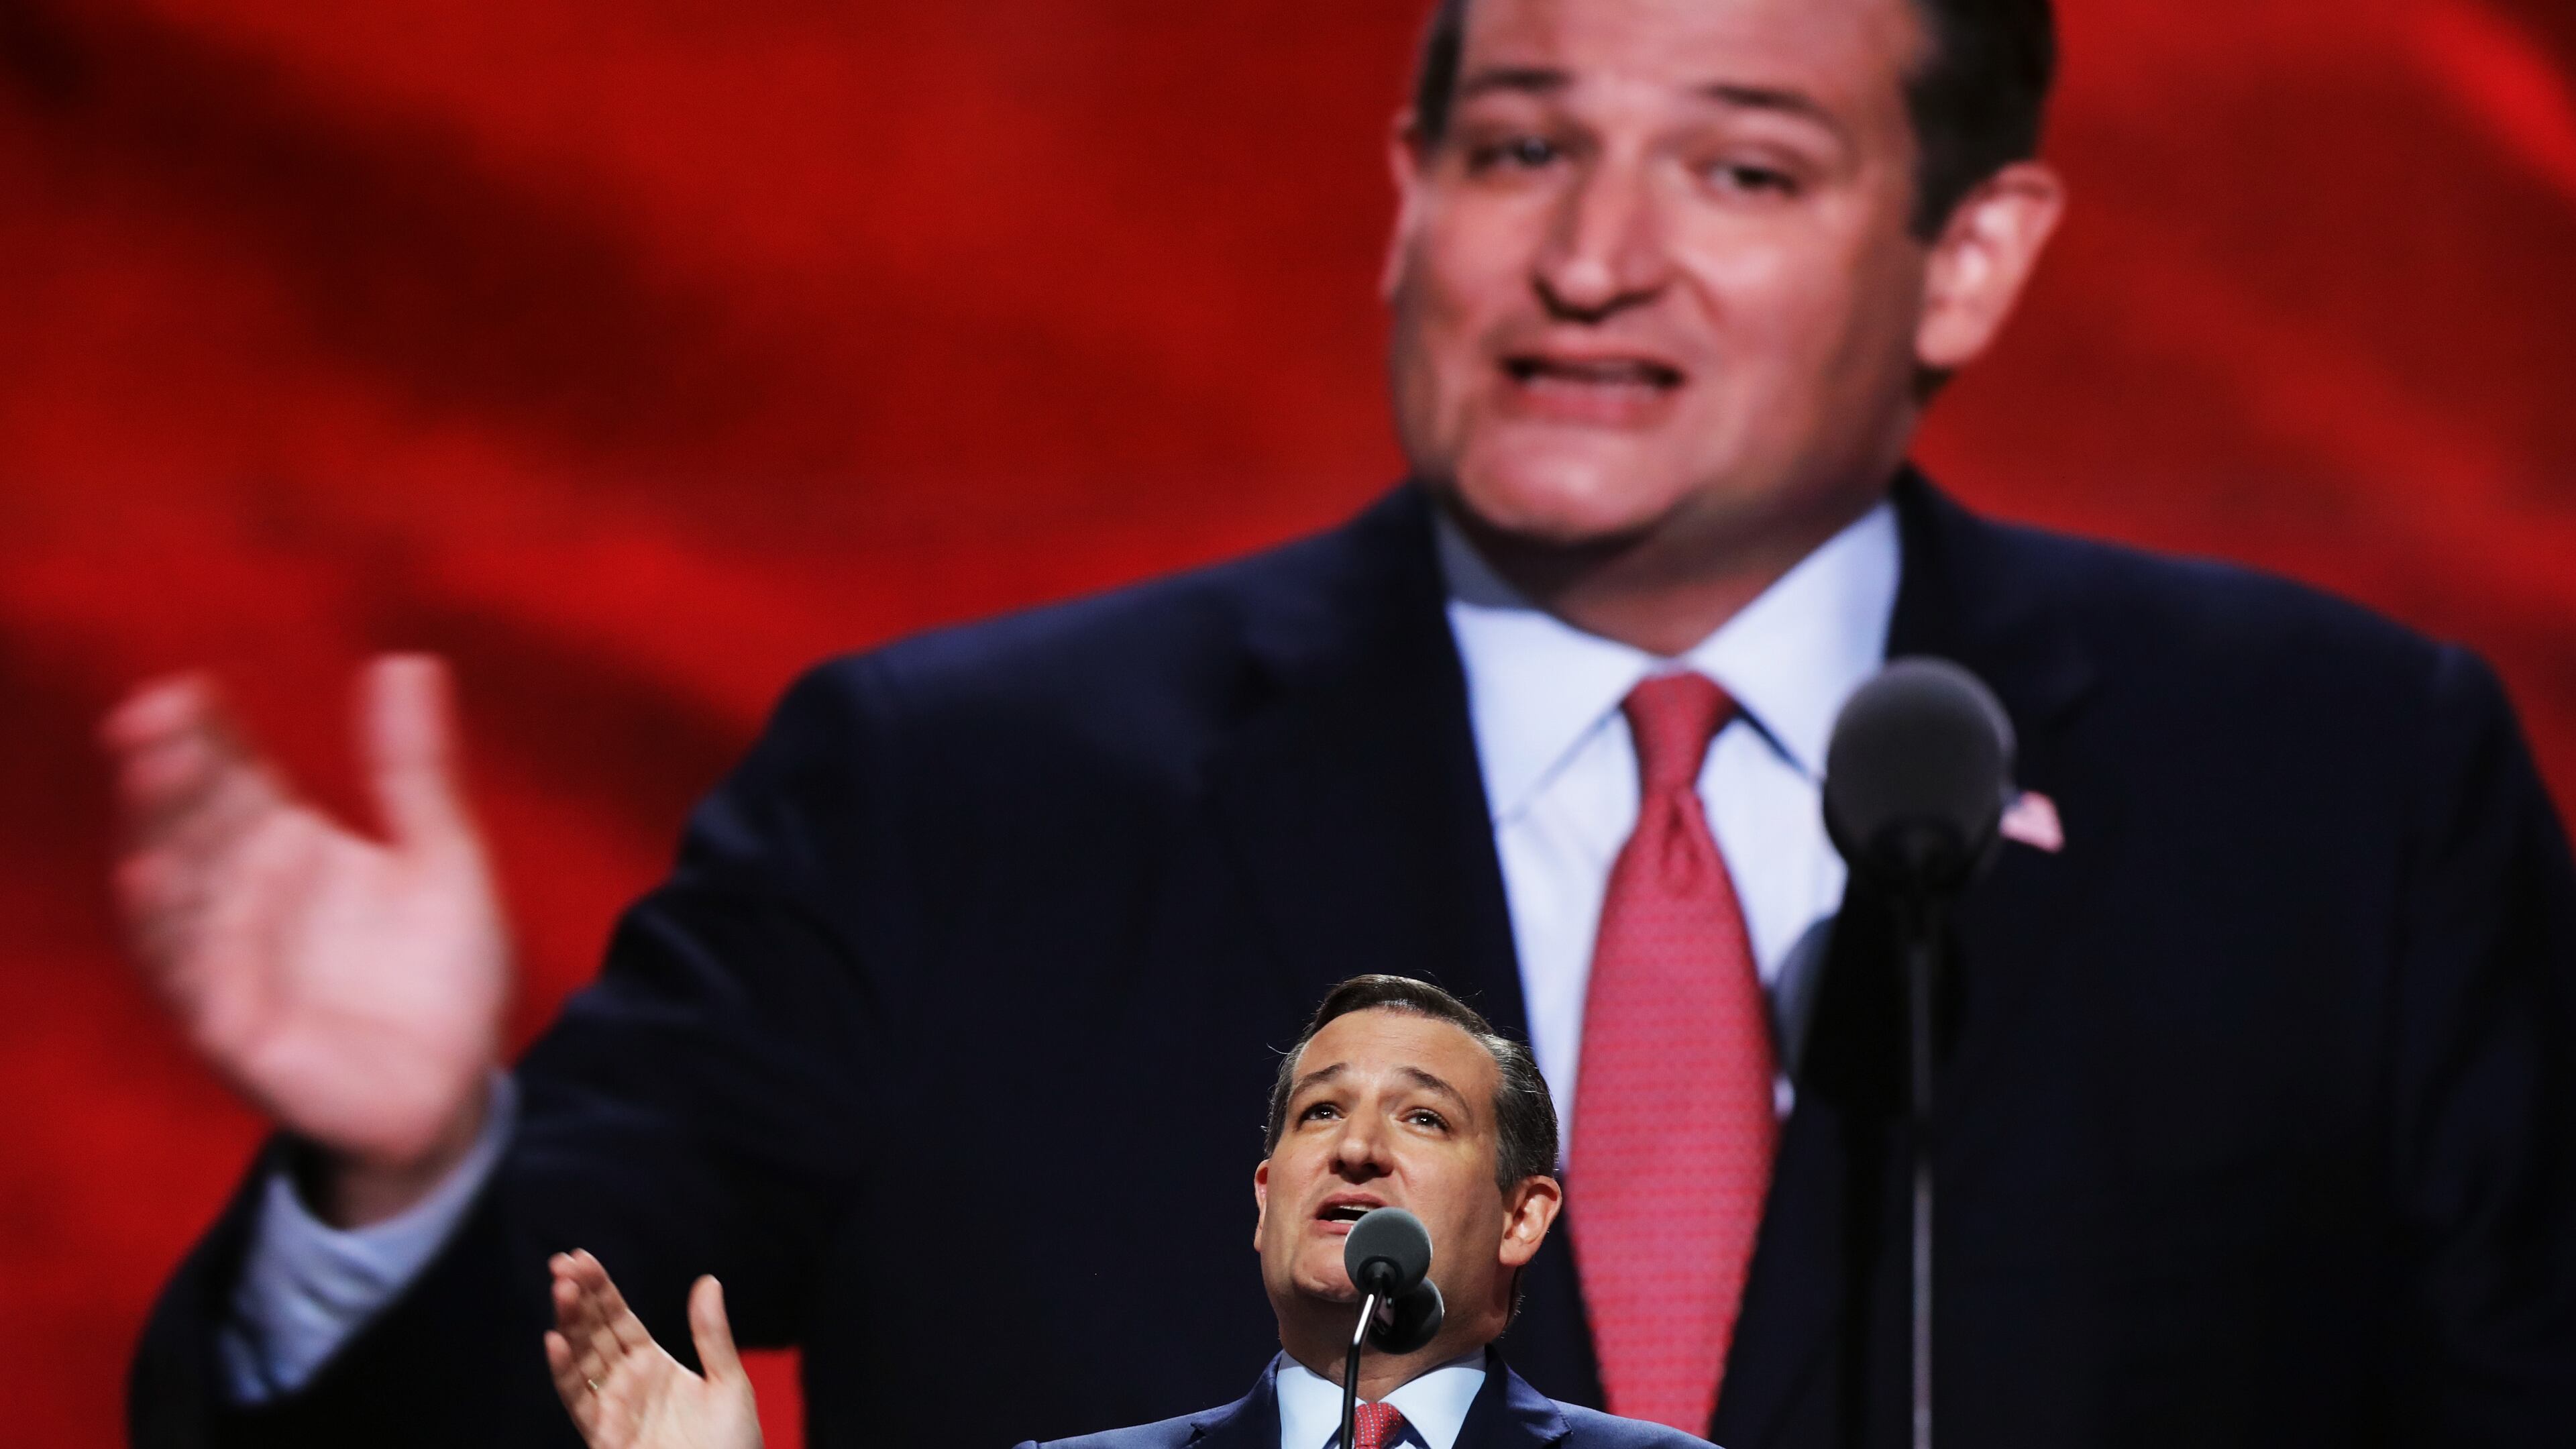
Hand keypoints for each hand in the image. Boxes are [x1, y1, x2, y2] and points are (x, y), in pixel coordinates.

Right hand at [103, 655, 510, 1223]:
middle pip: (191, 823)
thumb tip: (409, 660)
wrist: (456, 1085)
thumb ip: (416, 769)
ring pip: (175, 891)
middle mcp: (244, 896)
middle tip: (154, 716)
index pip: (231, 776)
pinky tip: (152, 875)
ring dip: (157, 832)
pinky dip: (168, 929)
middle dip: (169, 771)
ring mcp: (230, 962)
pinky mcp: (234, 1027)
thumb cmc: (442, 972)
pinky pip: (188, 976)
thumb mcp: (443, 856)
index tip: (188, 688)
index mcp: (286, 846)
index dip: (204, 733)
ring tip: (151, 771)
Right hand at [547, 1251, 762, 1448]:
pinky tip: (554, 1341)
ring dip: (568, 1325)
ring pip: (581, 1360)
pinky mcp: (606, 1436)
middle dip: (577, 1298)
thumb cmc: (732, 1446)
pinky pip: (579, 1401)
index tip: (581, 1257)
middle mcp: (627, 1384)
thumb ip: (712, 1335)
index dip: (600, 1290)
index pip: (619, 1319)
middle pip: (594, 1333)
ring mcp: (613, 1409)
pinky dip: (564, 1372)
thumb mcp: (730, 1383)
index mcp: (654, 1365)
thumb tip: (708, 1281)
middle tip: (563, 1263)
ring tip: (560, 1289)